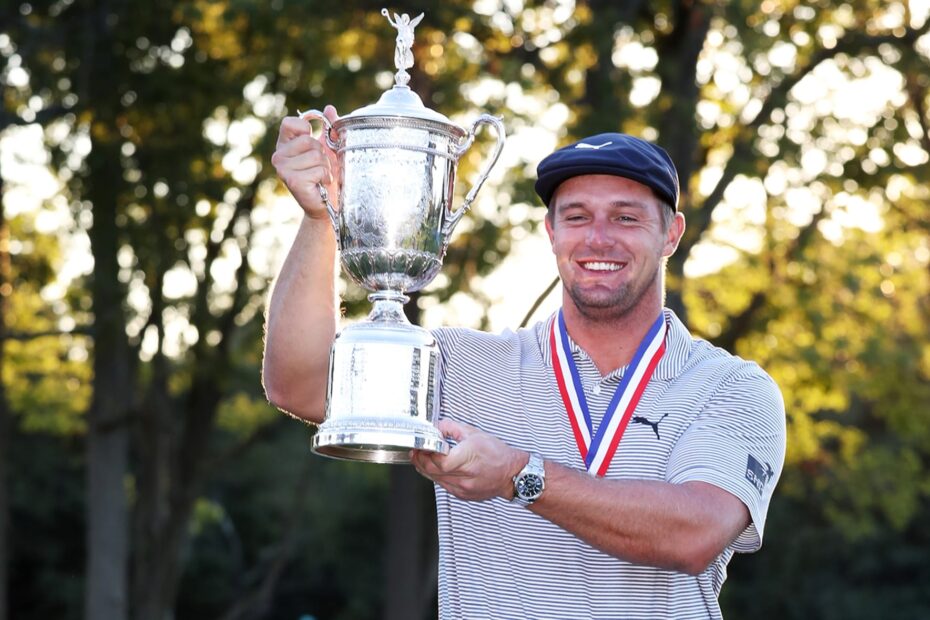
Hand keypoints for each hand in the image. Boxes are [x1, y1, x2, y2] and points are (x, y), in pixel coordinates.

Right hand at [271, 105, 340, 219]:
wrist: (326, 205)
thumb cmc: (325, 176)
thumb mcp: (328, 149)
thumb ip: (329, 128)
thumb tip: (329, 108)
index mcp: (284, 144)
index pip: (290, 123)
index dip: (305, 130)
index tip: (311, 142)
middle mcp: (279, 156)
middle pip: (308, 141)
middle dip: (322, 154)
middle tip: (319, 166)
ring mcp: (283, 169)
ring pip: (315, 155)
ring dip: (325, 167)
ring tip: (320, 177)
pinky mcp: (292, 180)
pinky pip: (318, 169)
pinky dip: (325, 177)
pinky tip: (319, 185)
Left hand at [411, 419, 526, 501]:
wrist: (511, 474)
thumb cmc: (497, 453)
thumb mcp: (474, 433)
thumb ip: (452, 428)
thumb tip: (435, 427)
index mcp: (470, 456)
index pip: (441, 461)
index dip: (427, 454)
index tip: (422, 445)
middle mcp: (466, 475)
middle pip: (433, 471)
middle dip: (420, 460)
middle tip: (416, 451)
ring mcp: (464, 488)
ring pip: (435, 479)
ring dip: (425, 468)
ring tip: (421, 458)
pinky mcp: (462, 494)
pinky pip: (443, 485)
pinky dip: (436, 476)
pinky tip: (434, 468)